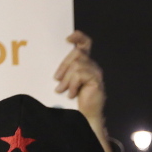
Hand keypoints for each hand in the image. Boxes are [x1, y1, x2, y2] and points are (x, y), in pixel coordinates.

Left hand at [54, 30, 107, 151]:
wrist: (85, 115)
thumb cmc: (74, 98)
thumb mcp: (67, 81)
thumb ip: (65, 71)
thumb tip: (55, 69)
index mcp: (85, 62)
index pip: (85, 43)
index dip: (78, 37)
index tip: (67, 39)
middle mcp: (92, 65)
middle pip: (77, 53)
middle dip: (63, 65)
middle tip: (56, 79)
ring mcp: (95, 72)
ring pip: (77, 65)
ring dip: (66, 79)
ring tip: (62, 90)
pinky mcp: (96, 80)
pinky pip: (79, 75)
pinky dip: (72, 85)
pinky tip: (71, 94)